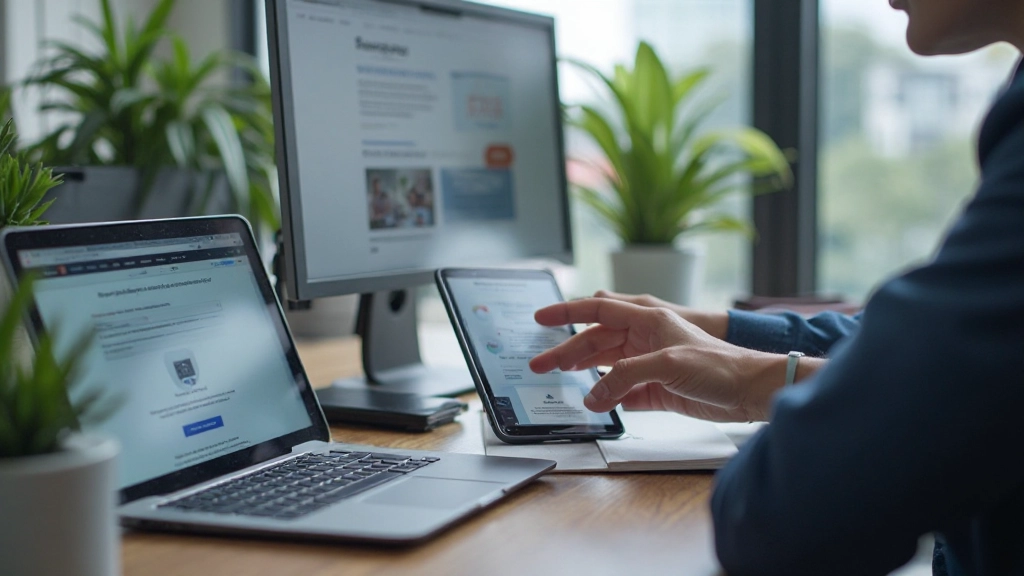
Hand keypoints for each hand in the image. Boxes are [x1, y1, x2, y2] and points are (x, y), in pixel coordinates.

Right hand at [529, 298, 782, 422]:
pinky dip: (606, 398)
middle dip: (566, 352)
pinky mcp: (656, 390)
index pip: (597, 310)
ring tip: (558, 381)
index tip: (540, 318)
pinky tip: (593, 402)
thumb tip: (594, 395)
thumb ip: (625, 377)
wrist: (751, 392)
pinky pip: (621, 392)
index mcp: (647, 319)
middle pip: (596, 341)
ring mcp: (649, 364)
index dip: (566, 313)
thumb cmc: (720, 365)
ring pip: (605, 366)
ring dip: (583, 374)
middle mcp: (645, 339)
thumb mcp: (667, 364)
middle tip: (539, 365)